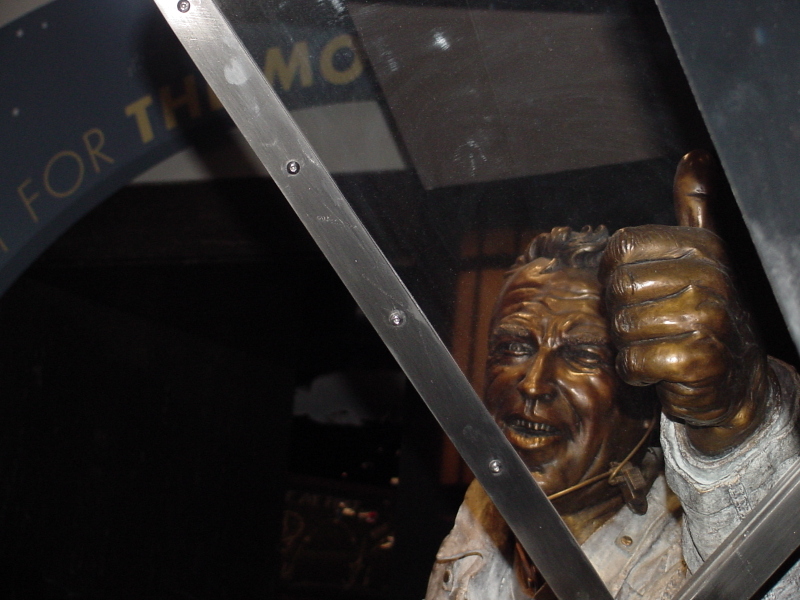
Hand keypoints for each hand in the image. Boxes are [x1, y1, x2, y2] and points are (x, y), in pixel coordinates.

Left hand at [599, 153, 768, 454]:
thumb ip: (697, 207)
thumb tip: (697, 156)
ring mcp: (707, 320)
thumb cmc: (705, 315)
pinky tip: (660, 368)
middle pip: (618, 288)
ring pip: (623, 326)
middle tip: (647, 323)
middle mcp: (709, 278)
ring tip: (656, 343)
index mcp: (702, 247)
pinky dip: (637, 371)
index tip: (639, 290)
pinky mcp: (698, 362)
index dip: (615, 274)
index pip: (621, 248)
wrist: (736, 379)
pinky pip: (633, 362)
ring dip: (628, 344)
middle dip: (621, 312)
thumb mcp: (704, 255)